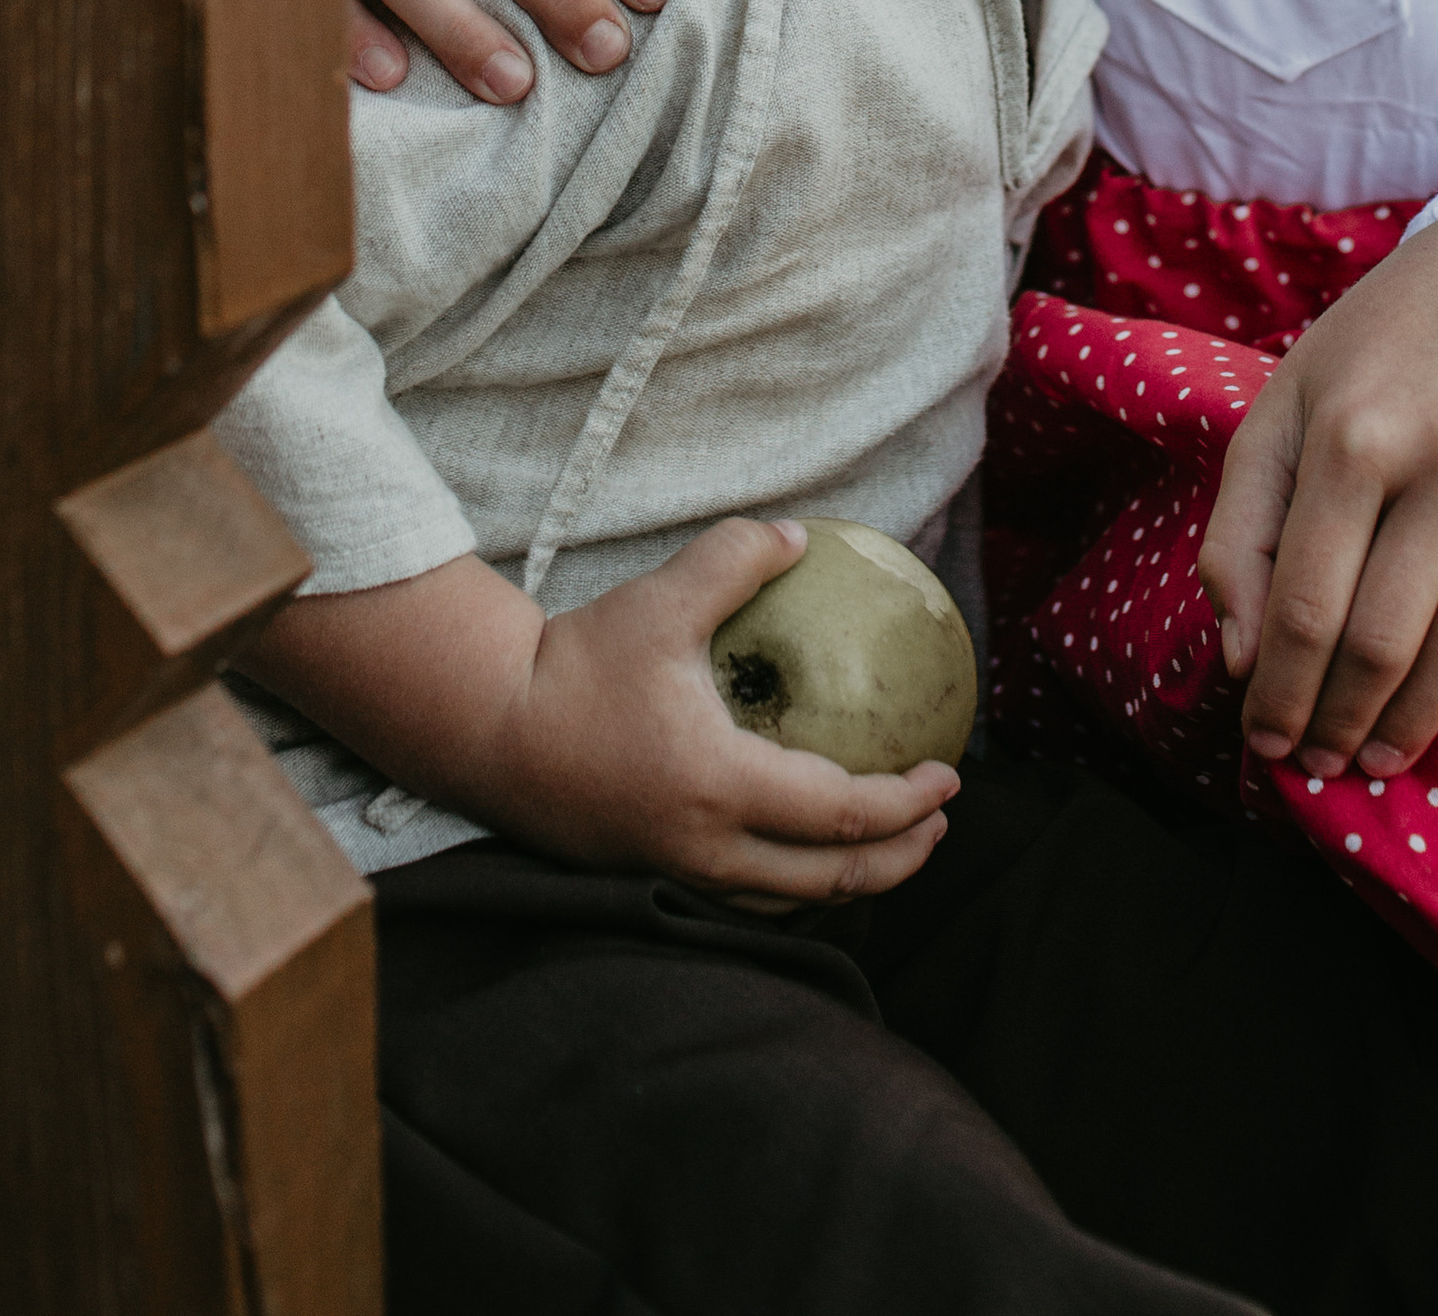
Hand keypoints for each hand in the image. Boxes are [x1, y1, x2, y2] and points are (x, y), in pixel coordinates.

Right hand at [253, 521, 958, 908]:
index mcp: (721, 786)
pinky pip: (746, 895)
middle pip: (832, 880)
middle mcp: (706, 847)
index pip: (844, 816)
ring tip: (891, 840)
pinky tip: (809, 847)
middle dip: (900, 858)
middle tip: (941, 820)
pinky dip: (797, 881)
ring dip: (852, 878)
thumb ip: (736, 560)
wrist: (486, 727)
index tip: (951, 773)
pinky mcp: (650, 872)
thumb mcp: (661, 600)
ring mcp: (677, 868)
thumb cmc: (575, 664)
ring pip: (789, 899)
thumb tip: (801, 537)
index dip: (908, 803)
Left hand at [1197, 210, 1437, 780]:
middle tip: (1322, 764)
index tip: (1265, 741)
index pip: (1305, 605)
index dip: (1280, 693)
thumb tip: (1242, 657)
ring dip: (1417, 720)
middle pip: (1385, 638)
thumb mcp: (1285, 407)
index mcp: (1353, 430)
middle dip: (1341, 720)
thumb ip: (1242, 527)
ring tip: (1381, 752)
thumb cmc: (1379, 348)